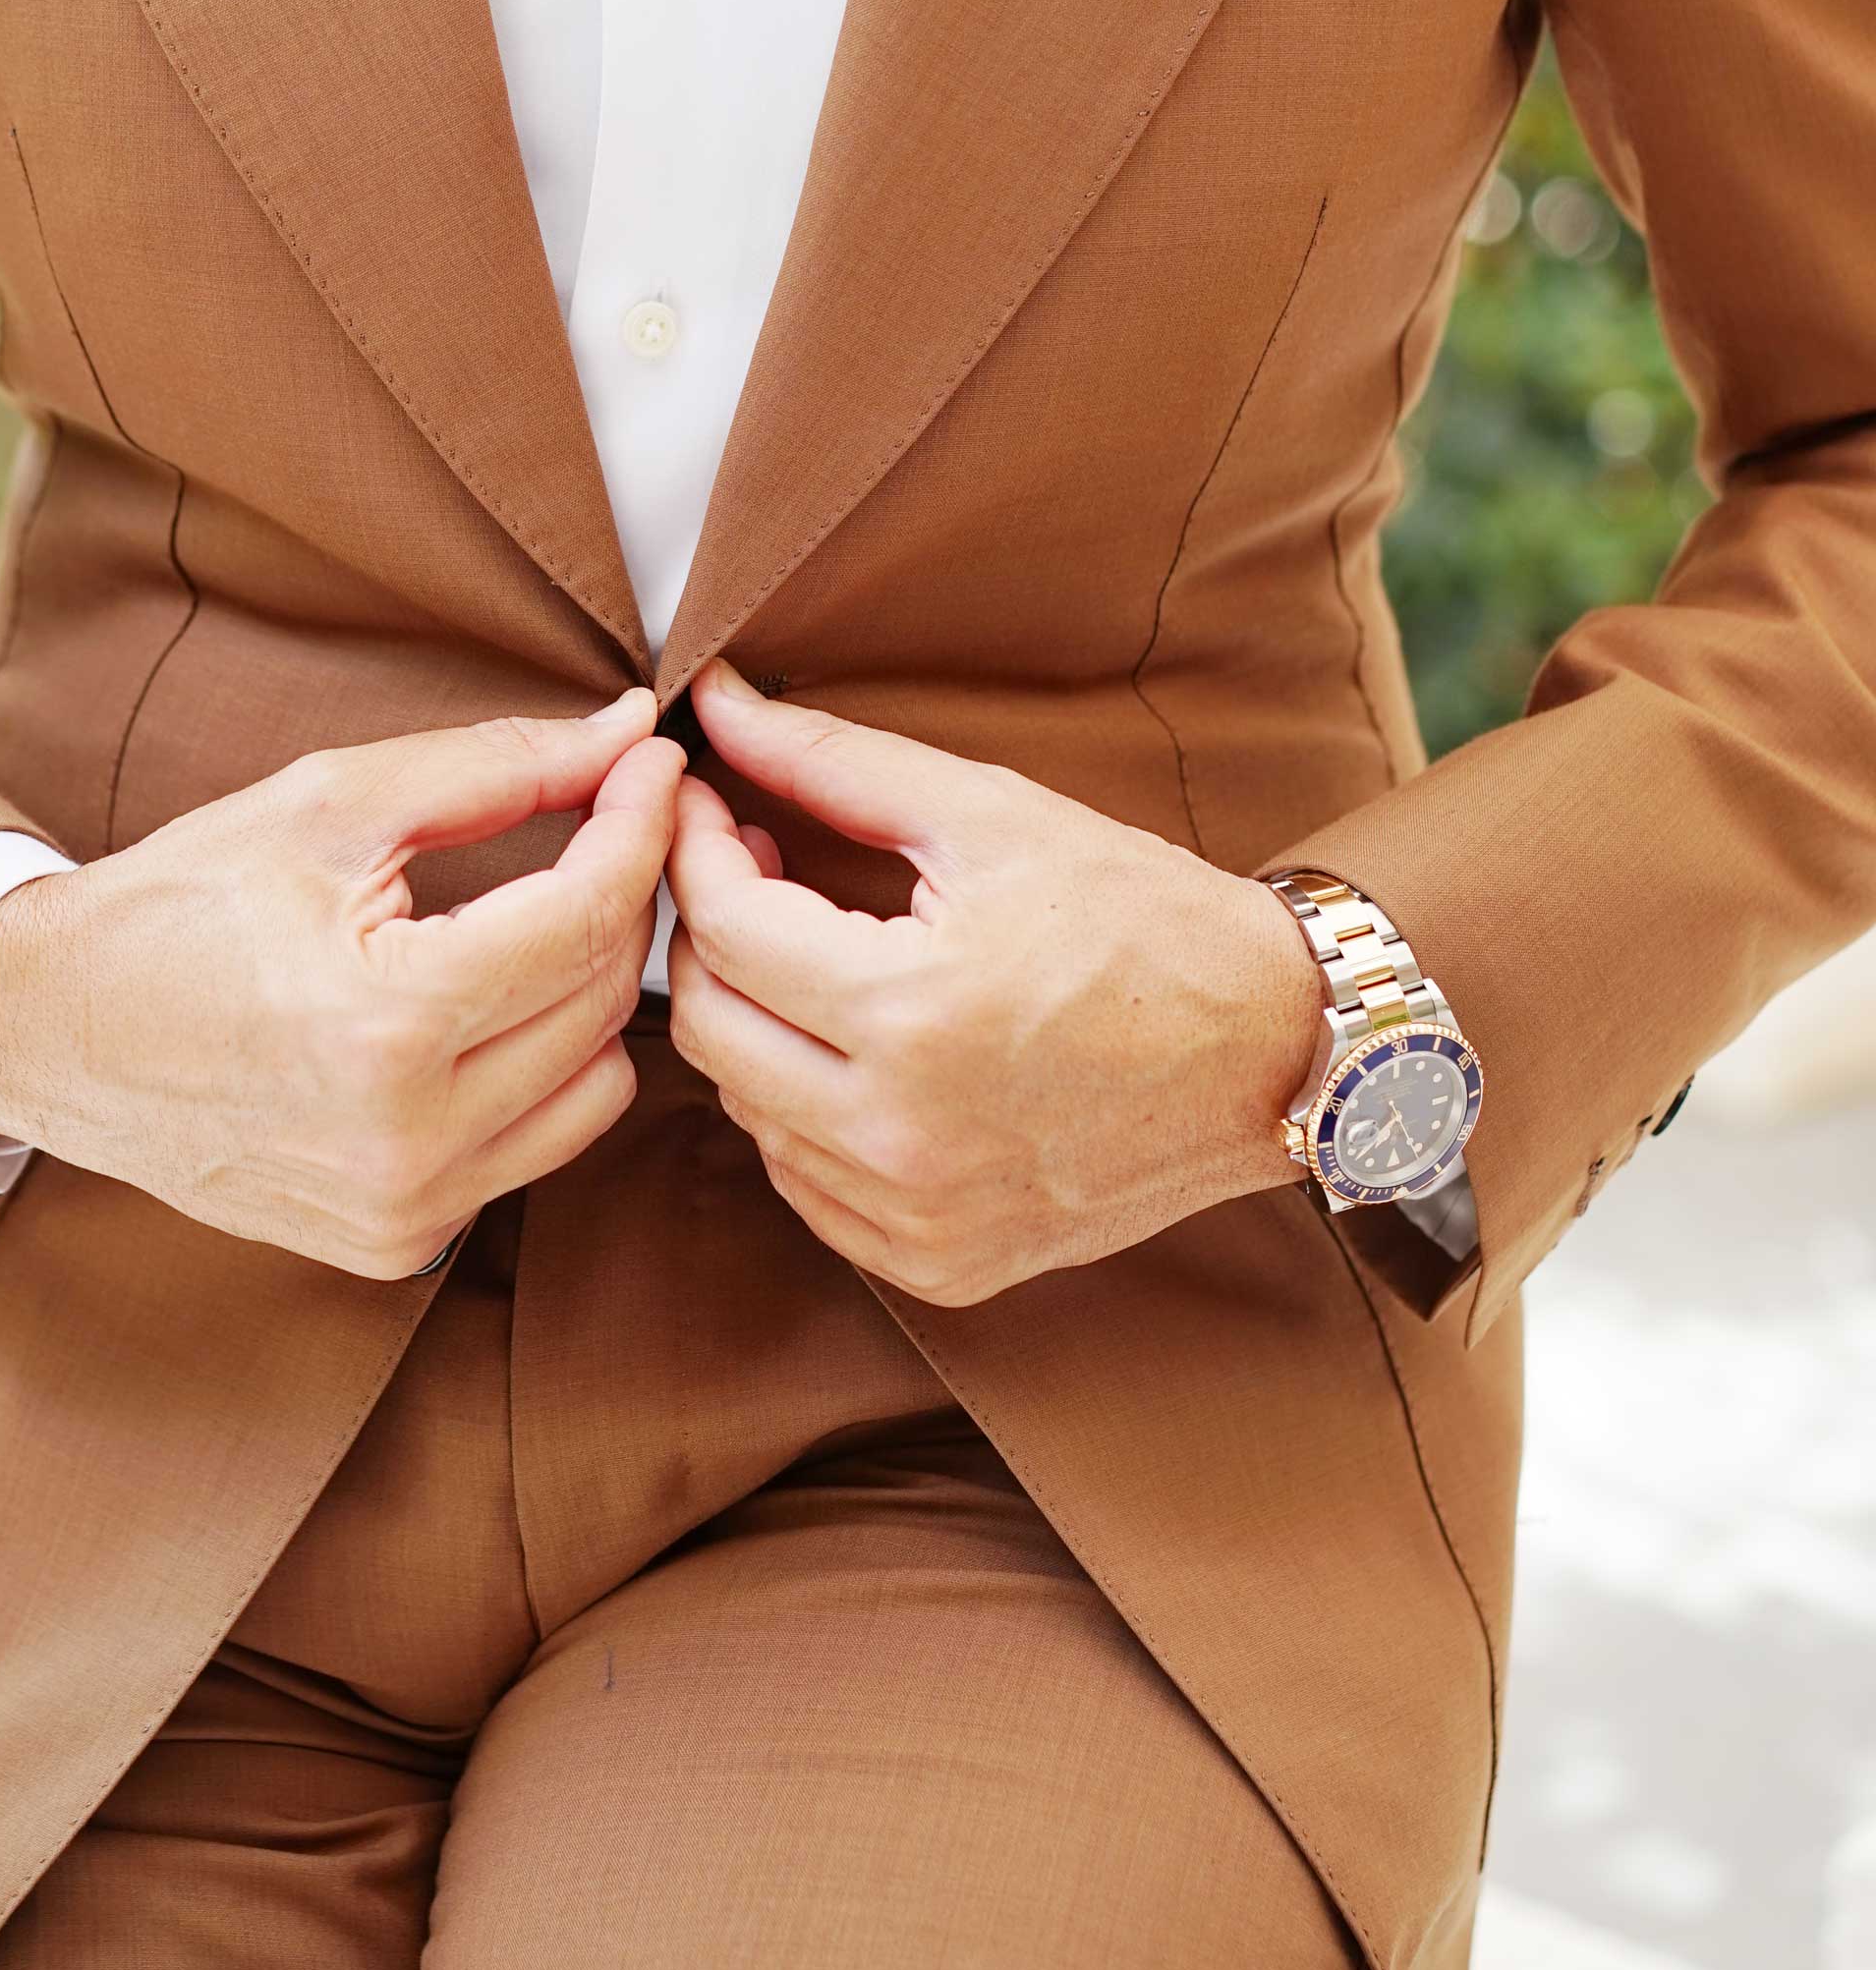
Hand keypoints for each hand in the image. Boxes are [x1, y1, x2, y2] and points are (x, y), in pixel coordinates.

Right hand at [0, 692, 681, 1276]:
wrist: (52, 1030)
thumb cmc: (181, 901)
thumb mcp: (331, 804)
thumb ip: (495, 769)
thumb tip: (624, 733)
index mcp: (388, 1023)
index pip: (586, 919)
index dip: (637, 825)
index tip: (650, 763)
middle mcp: (409, 1140)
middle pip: (607, 1001)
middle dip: (620, 896)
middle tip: (605, 818)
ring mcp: (407, 1209)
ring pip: (598, 1085)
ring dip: (590, 992)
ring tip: (541, 915)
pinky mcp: (398, 1245)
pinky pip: (536, 1146)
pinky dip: (539, 1070)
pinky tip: (486, 1008)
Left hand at [664, 663, 1320, 1306]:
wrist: (1273, 1048)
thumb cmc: (1143, 915)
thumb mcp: (990, 816)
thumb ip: (832, 762)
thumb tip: (716, 705)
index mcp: (912, 1017)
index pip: (725, 931)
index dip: (695, 849)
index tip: (708, 802)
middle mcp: (902, 1138)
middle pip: (708, 1029)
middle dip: (706, 932)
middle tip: (751, 866)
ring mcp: (919, 1217)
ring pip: (747, 1109)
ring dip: (754, 1018)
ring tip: (813, 948)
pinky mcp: (941, 1264)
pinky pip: (807, 1183)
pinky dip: (802, 1109)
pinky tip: (854, 1044)